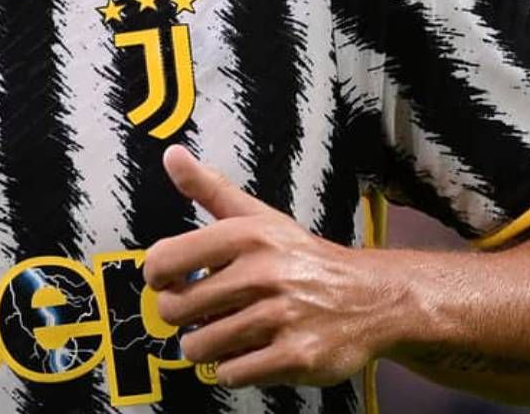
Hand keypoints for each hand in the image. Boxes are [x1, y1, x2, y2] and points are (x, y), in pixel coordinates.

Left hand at [143, 145, 407, 388]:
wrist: (371, 297)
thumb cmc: (302, 258)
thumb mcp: (258, 216)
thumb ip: (210, 188)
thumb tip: (172, 154)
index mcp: (247, 235)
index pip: (164, 260)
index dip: (158, 276)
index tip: (170, 280)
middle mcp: (263, 274)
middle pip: (175, 310)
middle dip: (181, 315)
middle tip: (202, 311)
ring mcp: (281, 318)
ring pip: (198, 347)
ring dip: (206, 346)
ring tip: (226, 332)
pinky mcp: (295, 357)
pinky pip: (231, 374)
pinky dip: (233, 369)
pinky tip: (250, 352)